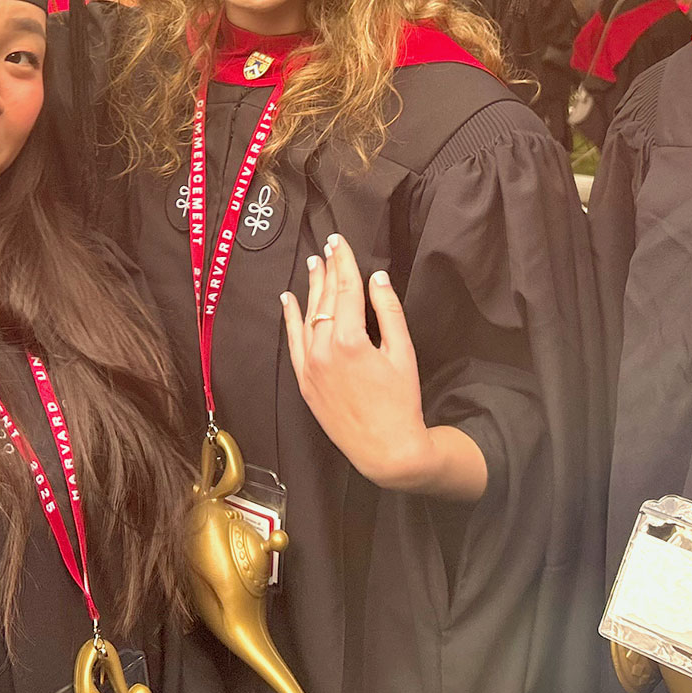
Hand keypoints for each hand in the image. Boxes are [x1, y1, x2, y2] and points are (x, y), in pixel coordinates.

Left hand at [281, 234, 486, 500]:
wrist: (386, 450)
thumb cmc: (401, 402)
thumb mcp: (403, 353)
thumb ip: (388, 312)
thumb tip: (377, 278)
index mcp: (350, 339)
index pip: (346, 289)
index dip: (343, 262)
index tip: (339, 241)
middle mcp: (323, 349)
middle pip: (326, 299)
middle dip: (329, 269)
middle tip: (329, 245)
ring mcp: (309, 366)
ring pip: (308, 316)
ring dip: (311, 288)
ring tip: (314, 264)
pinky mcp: (304, 381)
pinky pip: (293, 342)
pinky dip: (290, 318)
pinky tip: (288, 299)